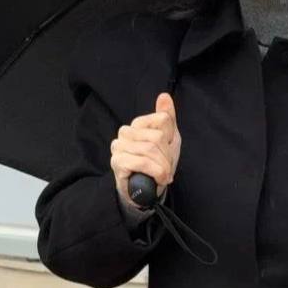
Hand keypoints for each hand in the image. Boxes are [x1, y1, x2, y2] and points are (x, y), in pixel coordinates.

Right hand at [110, 92, 180, 209]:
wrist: (146, 191)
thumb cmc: (156, 164)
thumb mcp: (168, 140)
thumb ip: (167, 117)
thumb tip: (164, 96)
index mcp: (137, 124)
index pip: (163, 120)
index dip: (170, 139)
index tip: (167, 152)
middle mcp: (125, 132)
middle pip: (158, 136)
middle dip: (167, 157)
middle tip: (166, 169)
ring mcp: (119, 146)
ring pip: (150, 149)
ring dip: (163, 168)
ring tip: (162, 175)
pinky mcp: (117, 162)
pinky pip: (142, 162)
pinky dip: (155, 172)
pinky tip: (158, 179)